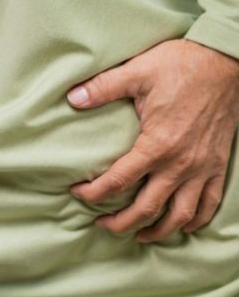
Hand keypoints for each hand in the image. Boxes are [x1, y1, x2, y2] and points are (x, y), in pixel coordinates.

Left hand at [67, 39, 238, 241]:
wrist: (227, 60)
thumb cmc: (182, 65)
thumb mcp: (137, 71)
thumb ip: (103, 87)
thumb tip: (72, 98)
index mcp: (157, 145)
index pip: (118, 182)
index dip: (93, 193)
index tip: (77, 193)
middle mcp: (181, 164)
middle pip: (146, 209)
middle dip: (120, 224)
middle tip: (101, 224)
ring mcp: (202, 168)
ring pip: (180, 216)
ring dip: (157, 231)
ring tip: (138, 235)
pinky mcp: (218, 165)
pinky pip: (209, 204)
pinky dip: (194, 220)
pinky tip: (180, 226)